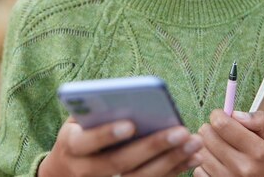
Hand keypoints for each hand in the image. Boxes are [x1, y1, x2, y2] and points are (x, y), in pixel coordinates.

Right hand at [39, 117, 203, 176]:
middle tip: (180, 131)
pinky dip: (174, 170)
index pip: (85, 142)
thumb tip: (127, 95)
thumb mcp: (79, 118)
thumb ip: (97, 108)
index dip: (106, 134)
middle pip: (119, 163)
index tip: (130, 124)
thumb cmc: (81, 132)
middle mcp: (85, 170)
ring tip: (194, 142)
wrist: (69, 170)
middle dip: (152, 147)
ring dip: (170, 161)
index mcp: (71, 146)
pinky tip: (193, 157)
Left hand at [193, 110, 263, 176]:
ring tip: (219, 148)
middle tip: (220, 132)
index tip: (222, 116)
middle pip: (207, 135)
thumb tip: (236, 114)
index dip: (218, 115)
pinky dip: (205, 164)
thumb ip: (260, 121)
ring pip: (201, 151)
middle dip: (211, 129)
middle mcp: (241, 167)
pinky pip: (198, 169)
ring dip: (207, 146)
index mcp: (257, 151)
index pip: (222, 124)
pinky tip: (217, 162)